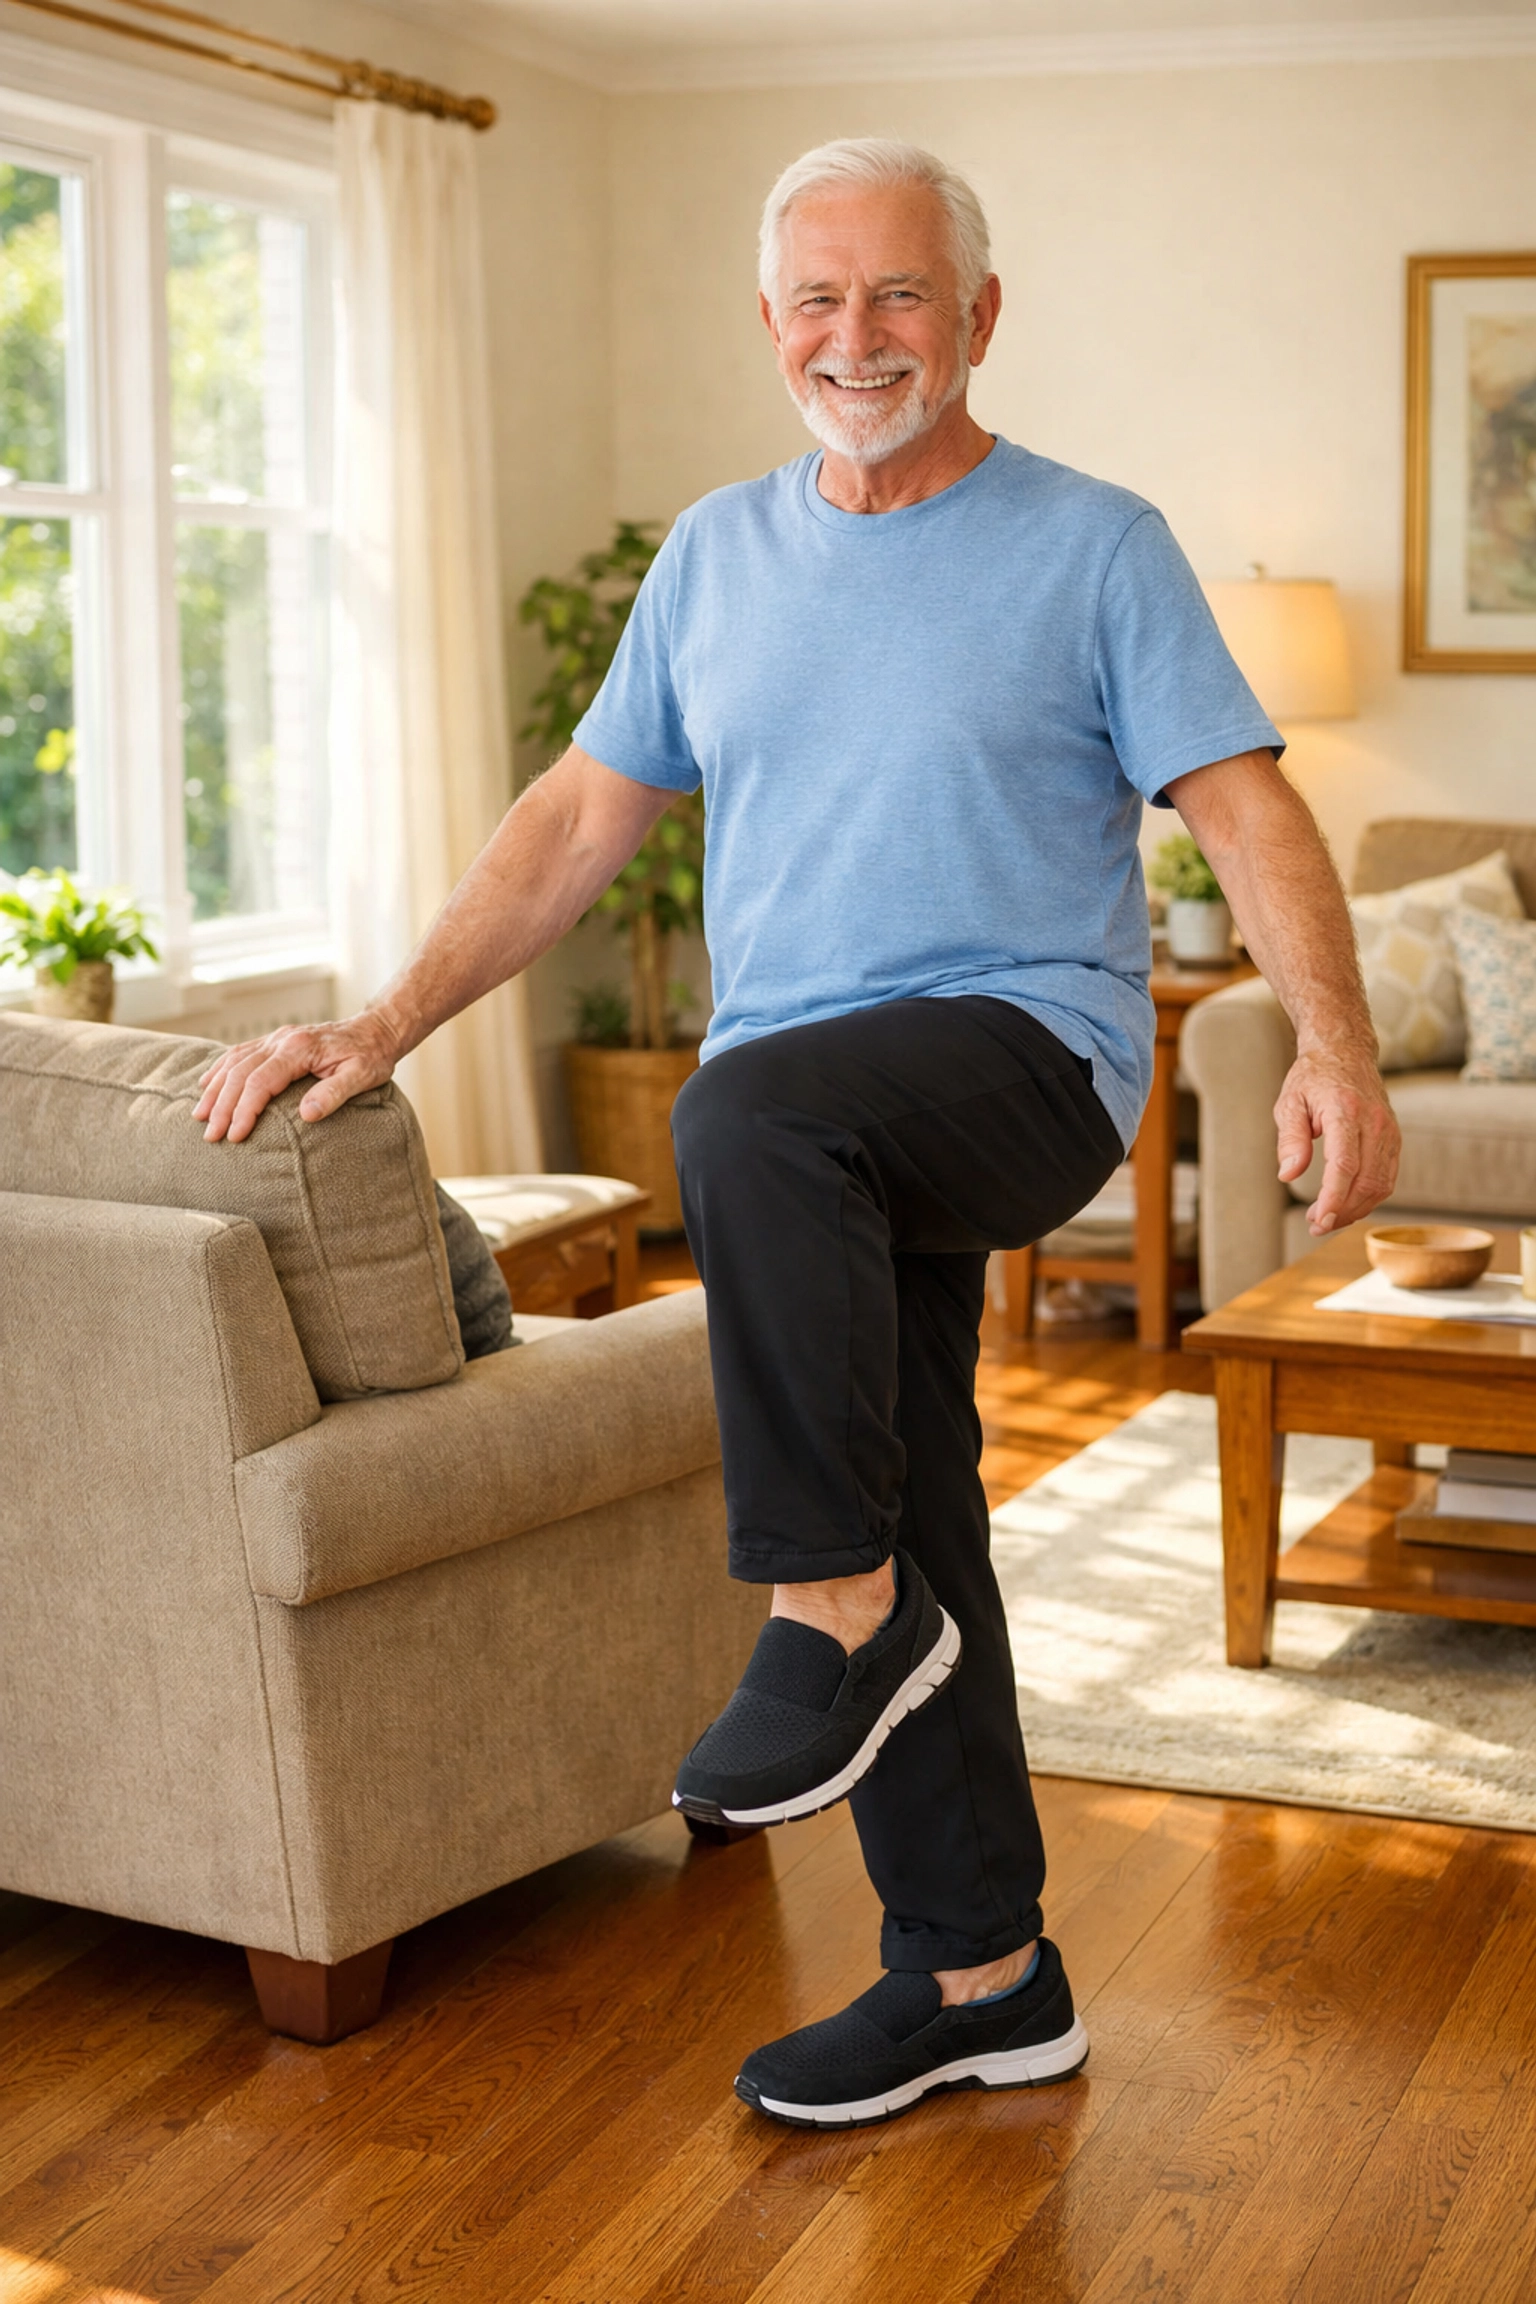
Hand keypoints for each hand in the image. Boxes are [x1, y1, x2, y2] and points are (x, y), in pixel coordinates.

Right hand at [193, 1012, 401, 1143]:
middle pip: (240, 1073)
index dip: (244, 1110)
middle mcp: (282, 1040)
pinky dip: (220, 1070)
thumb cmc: (371, 1056)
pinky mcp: (275, 1041)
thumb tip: (306, 1115)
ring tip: (200, 1116)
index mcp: (299, 1049)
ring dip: (214, 1089)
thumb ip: (334, 1094)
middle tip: (210, 1135)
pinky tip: (207, 1084)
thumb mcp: (362, 1076)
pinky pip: (239, 1053)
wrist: (376, 1030)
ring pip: (234, 1062)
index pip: (261, 1081)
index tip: (234, 1136)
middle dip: (222, 1106)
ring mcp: (276, 1038)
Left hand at [1275, 1049, 1400, 1235]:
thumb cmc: (1313, 1078)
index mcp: (1346, 1111)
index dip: (1333, 1198)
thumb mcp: (1289, 1102)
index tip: (1318, 1220)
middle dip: (1341, 1211)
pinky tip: (1346, 1204)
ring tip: (1327, 1218)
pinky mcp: (1394, 1139)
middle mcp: (1374, 1122)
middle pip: (1365, 1181)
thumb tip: (1288, 1175)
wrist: (1346, 1052)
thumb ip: (1290, 1139)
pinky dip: (1369, 1197)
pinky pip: (1387, 1178)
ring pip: (1380, 1185)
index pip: (1345, 1165)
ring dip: (1355, 1209)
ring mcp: (1389, 1131)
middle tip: (1315, 1224)